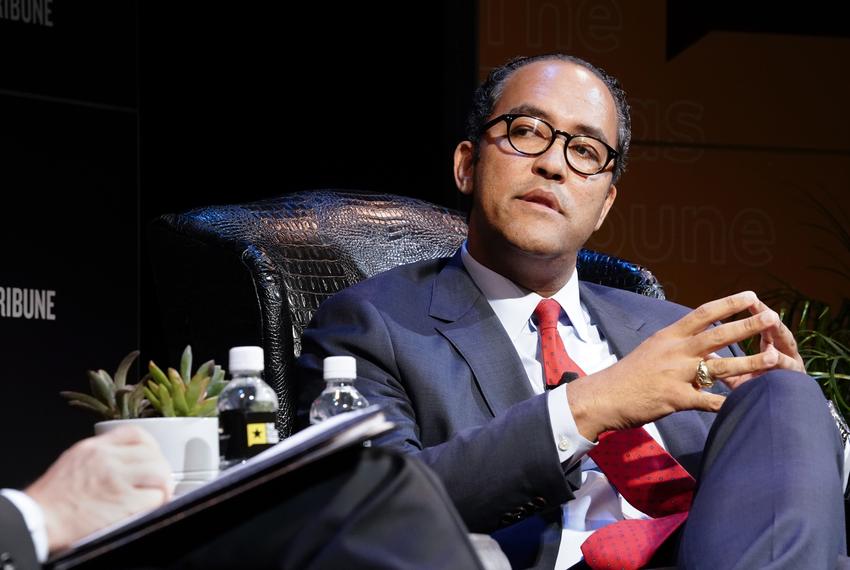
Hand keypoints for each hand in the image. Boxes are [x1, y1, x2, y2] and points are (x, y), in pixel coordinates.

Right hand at [25, 425, 171, 552]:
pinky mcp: (123, 502)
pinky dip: (155, 503)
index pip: (136, 434)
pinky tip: (147, 507)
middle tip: (157, 483)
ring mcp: (116, 479)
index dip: (151, 446)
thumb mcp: (74, 461)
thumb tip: (126, 461)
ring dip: (162, 486)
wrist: (37, 519)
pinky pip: (154, 497)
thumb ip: (100, 457)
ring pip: (159, 472)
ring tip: (157, 495)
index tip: (152, 459)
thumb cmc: (52, 498)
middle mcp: (107, 459)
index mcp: (95, 447)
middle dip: (160, 469)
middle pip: (152, 454)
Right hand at [568, 291, 787, 440]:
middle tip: (772, 316)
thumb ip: (678, 349)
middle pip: (717, 335)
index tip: (751, 296)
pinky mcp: (675, 398)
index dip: (729, 304)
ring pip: (719, 367)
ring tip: (774, 359)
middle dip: (747, 325)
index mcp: (668, 337)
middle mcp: (674, 351)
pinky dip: (727, 404)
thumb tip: (704, 349)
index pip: (703, 314)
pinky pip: (708, 402)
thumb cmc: (627, 376)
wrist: (603, 396)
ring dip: (749, 363)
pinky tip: (746, 405)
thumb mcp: (651, 352)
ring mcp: (675, 374)